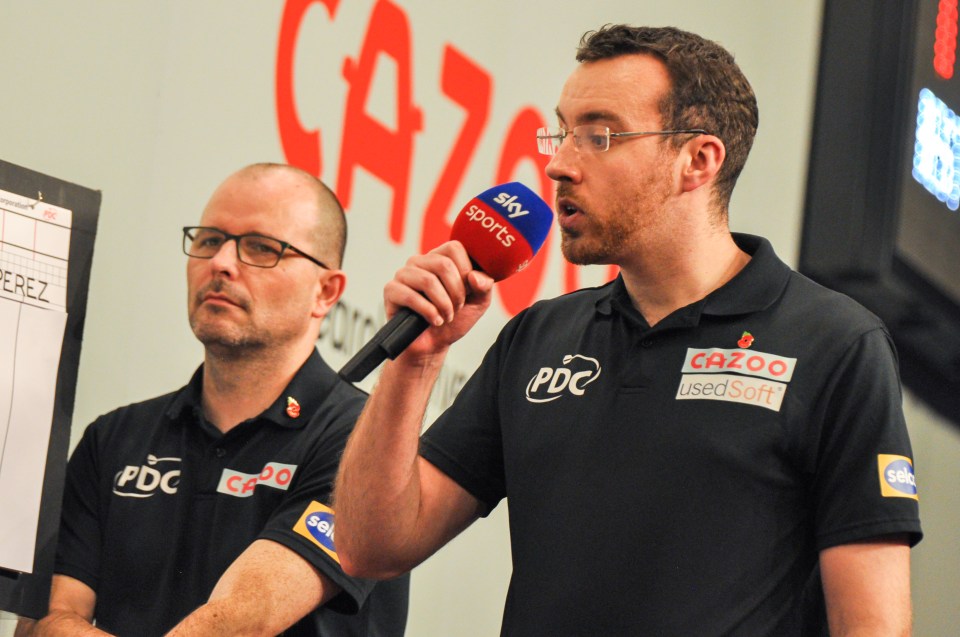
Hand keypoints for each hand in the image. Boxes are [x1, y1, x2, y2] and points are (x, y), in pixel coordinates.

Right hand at [384, 240, 493, 360]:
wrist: (434, 345)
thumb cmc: (455, 320)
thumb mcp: (478, 302)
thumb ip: (484, 286)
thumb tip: (474, 277)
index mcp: (440, 258)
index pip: (454, 248)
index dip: (466, 271)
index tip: (467, 291)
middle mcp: (420, 262)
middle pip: (443, 265)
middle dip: (456, 293)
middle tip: (456, 308)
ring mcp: (404, 275)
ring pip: (428, 281)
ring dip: (443, 304)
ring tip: (446, 317)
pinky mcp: (391, 291)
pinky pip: (410, 296)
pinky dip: (428, 312)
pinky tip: (434, 321)